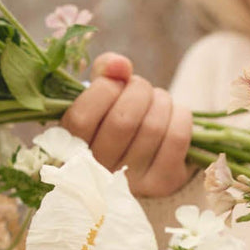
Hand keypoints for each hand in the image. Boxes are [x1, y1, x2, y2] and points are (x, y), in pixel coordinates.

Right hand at [61, 53, 193, 196]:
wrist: (146, 156)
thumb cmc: (114, 117)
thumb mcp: (100, 92)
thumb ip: (104, 71)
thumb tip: (120, 65)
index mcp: (70, 149)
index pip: (82, 117)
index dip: (105, 88)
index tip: (116, 83)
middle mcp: (96, 172)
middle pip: (123, 121)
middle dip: (138, 91)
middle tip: (141, 89)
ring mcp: (130, 183)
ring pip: (153, 126)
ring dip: (161, 101)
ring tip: (156, 101)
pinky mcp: (162, 184)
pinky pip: (177, 137)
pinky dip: (180, 115)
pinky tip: (172, 114)